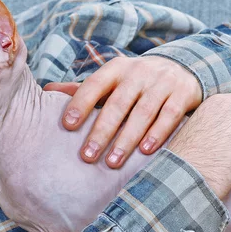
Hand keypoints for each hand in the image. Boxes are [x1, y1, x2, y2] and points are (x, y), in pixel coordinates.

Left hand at [42, 55, 201, 167]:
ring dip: (127, 138)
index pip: (94, 84)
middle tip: (87, 156)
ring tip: (112, 162)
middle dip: (102, 130)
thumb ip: (83, 89)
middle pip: (118, 103)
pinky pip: (169, 115)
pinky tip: (145, 151)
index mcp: (116, 69)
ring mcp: (162, 83)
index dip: (81, 104)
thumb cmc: (136, 83)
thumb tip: (47, 91)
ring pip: (143, 112)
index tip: (67, 126)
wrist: (183, 69)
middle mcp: (138, 73)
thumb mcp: (112, 81)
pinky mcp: (183, 94)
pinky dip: (157, 134)